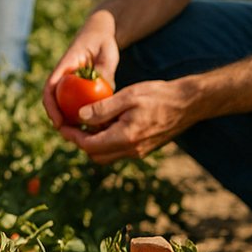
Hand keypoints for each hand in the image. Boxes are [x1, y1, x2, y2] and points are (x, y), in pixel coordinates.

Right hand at [42, 10, 119, 128]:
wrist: (98, 33)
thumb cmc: (103, 41)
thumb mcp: (106, 53)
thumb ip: (104, 72)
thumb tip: (104, 90)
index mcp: (64, 66)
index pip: (50, 88)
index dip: (51, 107)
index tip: (58, 122)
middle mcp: (62, 76)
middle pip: (53, 101)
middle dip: (58, 120)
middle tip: (71, 137)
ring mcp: (68, 82)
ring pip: (63, 105)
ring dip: (69, 120)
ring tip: (82, 136)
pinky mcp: (76, 87)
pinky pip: (74, 104)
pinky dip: (80, 115)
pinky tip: (91, 126)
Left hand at [56, 79, 191, 163]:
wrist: (188, 104)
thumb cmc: (159, 96)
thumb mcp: (128, 96)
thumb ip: (103, 108)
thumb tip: (80, 117)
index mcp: (125, 138)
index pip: (89, 145)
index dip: (72, 136)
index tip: (63, 124)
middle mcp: (131, 150)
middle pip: (95, 154)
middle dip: (80, 141)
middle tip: (72, 124)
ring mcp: (138, 151)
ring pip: (106, 155)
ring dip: (93, 142)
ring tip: (87, 121)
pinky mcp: (143, 148)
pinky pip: (117, 150)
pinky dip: (106, 140)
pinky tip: (105, 122)